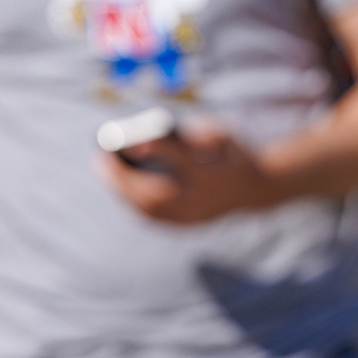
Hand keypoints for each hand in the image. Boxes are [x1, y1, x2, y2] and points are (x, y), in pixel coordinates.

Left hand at [98, 120, 273, 223]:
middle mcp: (203, 199)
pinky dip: (135, 203)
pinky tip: (121, 189)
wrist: (256, 188)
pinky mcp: (188, 225)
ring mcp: (195, 217)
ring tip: (105, 170)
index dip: (155, 149)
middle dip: (124, 178)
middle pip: (156, 193)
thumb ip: (195, 133)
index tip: (130, 140)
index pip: (180, 160)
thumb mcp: (223, 133)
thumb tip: (153, 134)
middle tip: (101, 157)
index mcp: (214, 172)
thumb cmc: (233, 153)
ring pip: (151, 210)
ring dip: (123, 191)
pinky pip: (155, 218)